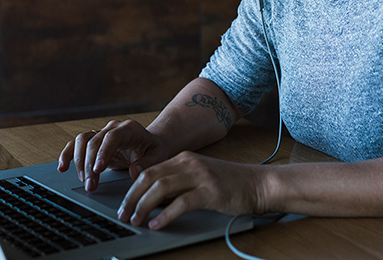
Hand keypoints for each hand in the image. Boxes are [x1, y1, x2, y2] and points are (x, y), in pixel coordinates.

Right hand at [57, 119, 166, 191]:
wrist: (148, 145)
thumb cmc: (153, 150)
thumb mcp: (158, 156)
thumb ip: (148, 163)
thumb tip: (134, 171)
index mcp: (129, 129)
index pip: (112, 137)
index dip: (103, 152)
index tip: (98, 169)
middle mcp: (112, 128)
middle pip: (94, 142)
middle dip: (90, 165)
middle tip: (90, 185)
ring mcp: (101, 133)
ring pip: (82, 141)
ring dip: (79, 162)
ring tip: (84, 181)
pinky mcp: (93, 141)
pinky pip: (76, 144)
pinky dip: (68, 154)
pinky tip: (63, 167)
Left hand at [117, 151, 267, 229]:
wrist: (259, 184)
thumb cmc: (231, 184)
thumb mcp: (200, 179)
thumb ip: (178, 185)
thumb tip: (154, 201)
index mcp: (185, 158)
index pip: (149, 171)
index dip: (132, 188)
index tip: (124, 204)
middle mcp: (190, 163)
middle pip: (150, 177)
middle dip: (132, 197)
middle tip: (123, 214)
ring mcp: (200, 176)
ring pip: (161, 188)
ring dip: (143, 206)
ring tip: (136, 220)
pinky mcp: (210, 192)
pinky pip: (181, 203)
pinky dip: (165, 215)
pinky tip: (157, 224)